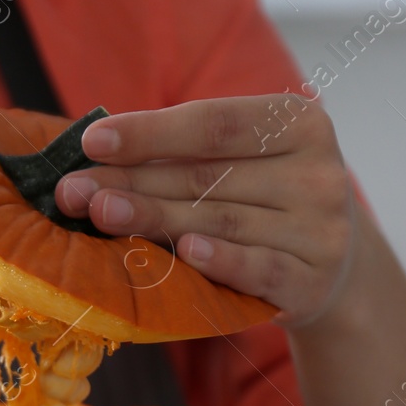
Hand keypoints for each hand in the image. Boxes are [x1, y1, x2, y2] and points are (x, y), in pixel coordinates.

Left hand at [55, 94, 356, 327]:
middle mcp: (318, 172)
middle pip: (208, 177)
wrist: (332, 268)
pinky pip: (261, 269)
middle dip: (133, 182)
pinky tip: (185, 252)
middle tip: (73, 191)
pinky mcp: (313, 281)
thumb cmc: (264, 201)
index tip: (92, 141)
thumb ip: (183, 152)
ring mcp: (320, 230)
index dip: (150, 132)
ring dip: (154, 219)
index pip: (214, 124)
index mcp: (300, 123)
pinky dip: (222, 260)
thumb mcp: (241, 162)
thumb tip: (93, 151)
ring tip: (101, 215)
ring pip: (222, 222)